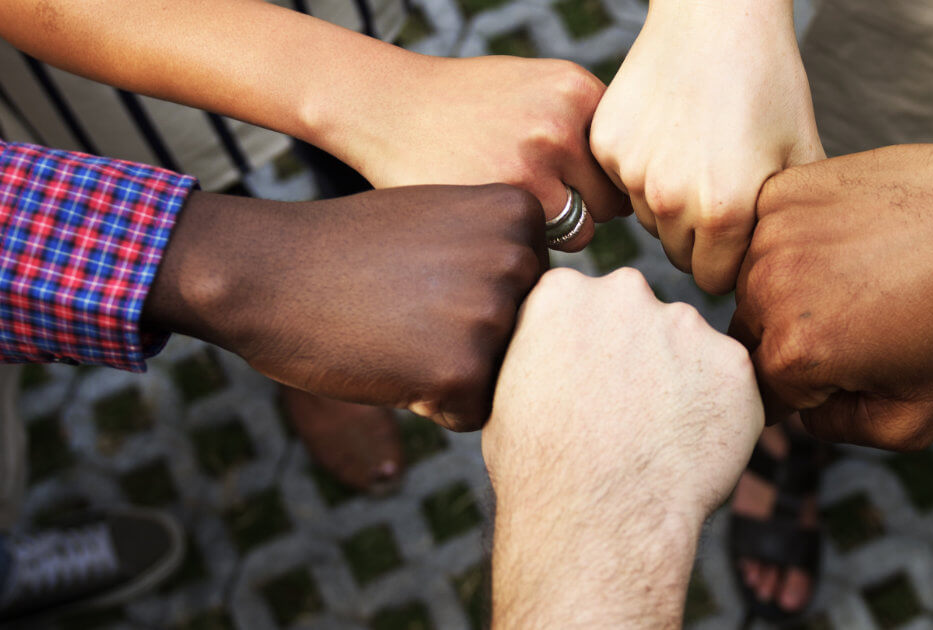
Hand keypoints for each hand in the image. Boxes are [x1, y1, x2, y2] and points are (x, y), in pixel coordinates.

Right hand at [144, 184, 546, 431]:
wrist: (265, 269)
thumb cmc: (353, 249)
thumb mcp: (448, 221)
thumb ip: (509, 253)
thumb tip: (571, 311)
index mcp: (522, 214)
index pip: (537, 293)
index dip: (478, 301)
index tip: (426, 275)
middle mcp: (520, 258)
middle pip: (527, 340)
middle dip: (472, 342)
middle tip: (405, 307)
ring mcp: (492, 313)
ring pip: (502, 378)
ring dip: (453, 372)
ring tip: (396, 330)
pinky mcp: (463, 368)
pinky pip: (471, 413)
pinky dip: (431, 405)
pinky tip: (388, 360)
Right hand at [325, 56, 628, 250]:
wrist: (389, 106)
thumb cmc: (467, 105)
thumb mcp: (536, 89)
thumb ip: (585, 125)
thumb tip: (636, 182)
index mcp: (578, 90)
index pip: (624, 161)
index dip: (603, 179)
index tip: (573, 183)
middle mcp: (563, 121)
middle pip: (615, 198)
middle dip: (588, 208)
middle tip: (546, 203)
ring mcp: (535, 162)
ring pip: (586, 229)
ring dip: (561, 233)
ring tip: (520, 214)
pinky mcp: (507, 200)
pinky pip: (548, 246)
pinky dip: (528, 245)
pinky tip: (500, 224)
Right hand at [484, 268, 762, 627]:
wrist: (596, 520)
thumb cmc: (538, 471)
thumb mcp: (504, 395)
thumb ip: (537, 353)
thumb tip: (550, 359)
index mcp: (561, 292)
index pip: (583, 304)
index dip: (587, 352)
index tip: (585, 389)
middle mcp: (624, 290)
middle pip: (638, 316)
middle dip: (636, 355)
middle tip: (626, 416)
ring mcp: (683, 322)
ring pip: (687, 347)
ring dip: (680, 382)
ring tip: (656, 441)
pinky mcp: (732, 361)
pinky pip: (729, 383)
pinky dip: (718, 413)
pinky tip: (689, 451)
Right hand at [590, 0, 824, 291]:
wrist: (717, 17)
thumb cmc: (769, 83)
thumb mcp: (802, 154)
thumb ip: (791, 224)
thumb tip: (787, 277)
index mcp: (724, 211)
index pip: (714, 279)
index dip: (731, 260)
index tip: (742, 233)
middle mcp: (670, 200)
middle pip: (680, 255)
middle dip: (700, 237)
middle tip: (721, 188)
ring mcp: (632, 171)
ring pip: (650, 220)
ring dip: (670, 203)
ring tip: (698, 154)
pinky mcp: (607, 146)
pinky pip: (624, 183)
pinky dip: (643, 169)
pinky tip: (669, 132)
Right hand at [730, 131, 932, 450]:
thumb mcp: (915, 418)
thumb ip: (839, 430)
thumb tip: (802, 409)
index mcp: (794, 354)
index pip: (761, 392)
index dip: (804, 390)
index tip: (847, 365)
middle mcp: (767, 291)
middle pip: (749, 336)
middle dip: (791, 338)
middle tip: (856, 319)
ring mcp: (771, 234)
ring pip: (752, 282)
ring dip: (787, 286)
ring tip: (855, 275)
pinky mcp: (781, 190)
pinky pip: (764, 232)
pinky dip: (794, 241)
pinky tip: (847, 239)